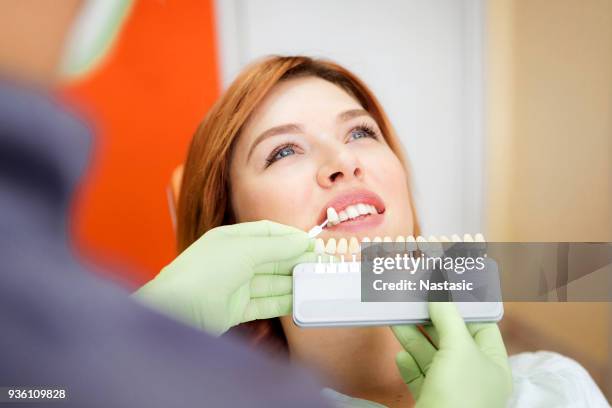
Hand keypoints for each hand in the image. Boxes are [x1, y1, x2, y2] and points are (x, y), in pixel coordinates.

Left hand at [133, 220, 314, 335]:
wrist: (173, 311)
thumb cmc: (204, 273)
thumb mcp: (244, 251)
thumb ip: (276, 247)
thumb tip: (302, 242)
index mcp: (230, 239)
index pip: (267, 232)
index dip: (291, 237)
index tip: (314, 244)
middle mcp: (232, 260)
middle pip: (271, 258)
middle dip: (295, 261)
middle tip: (321, 266)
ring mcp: (233, 286)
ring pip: (270, 282)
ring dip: (292, 283)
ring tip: (316, 284)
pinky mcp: (234, 310)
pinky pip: (264, 304)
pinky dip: (282, 303)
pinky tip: (299, 302)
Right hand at [392, 302, 511, 407]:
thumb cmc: (460, 394)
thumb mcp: (458, 348)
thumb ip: (448, 316)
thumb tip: (439, 292)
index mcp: (493, 364)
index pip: (482, 326)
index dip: (464, 306)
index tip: (443, 289)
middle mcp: (474, 376)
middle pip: (451, 338)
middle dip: (431, 319)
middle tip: (413, 299)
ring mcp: (451, 390)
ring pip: (430, 355)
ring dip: (413, 336)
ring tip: (396, 317)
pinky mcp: (430, 401)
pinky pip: (418, 377)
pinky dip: (408, 364)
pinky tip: (399, 354)